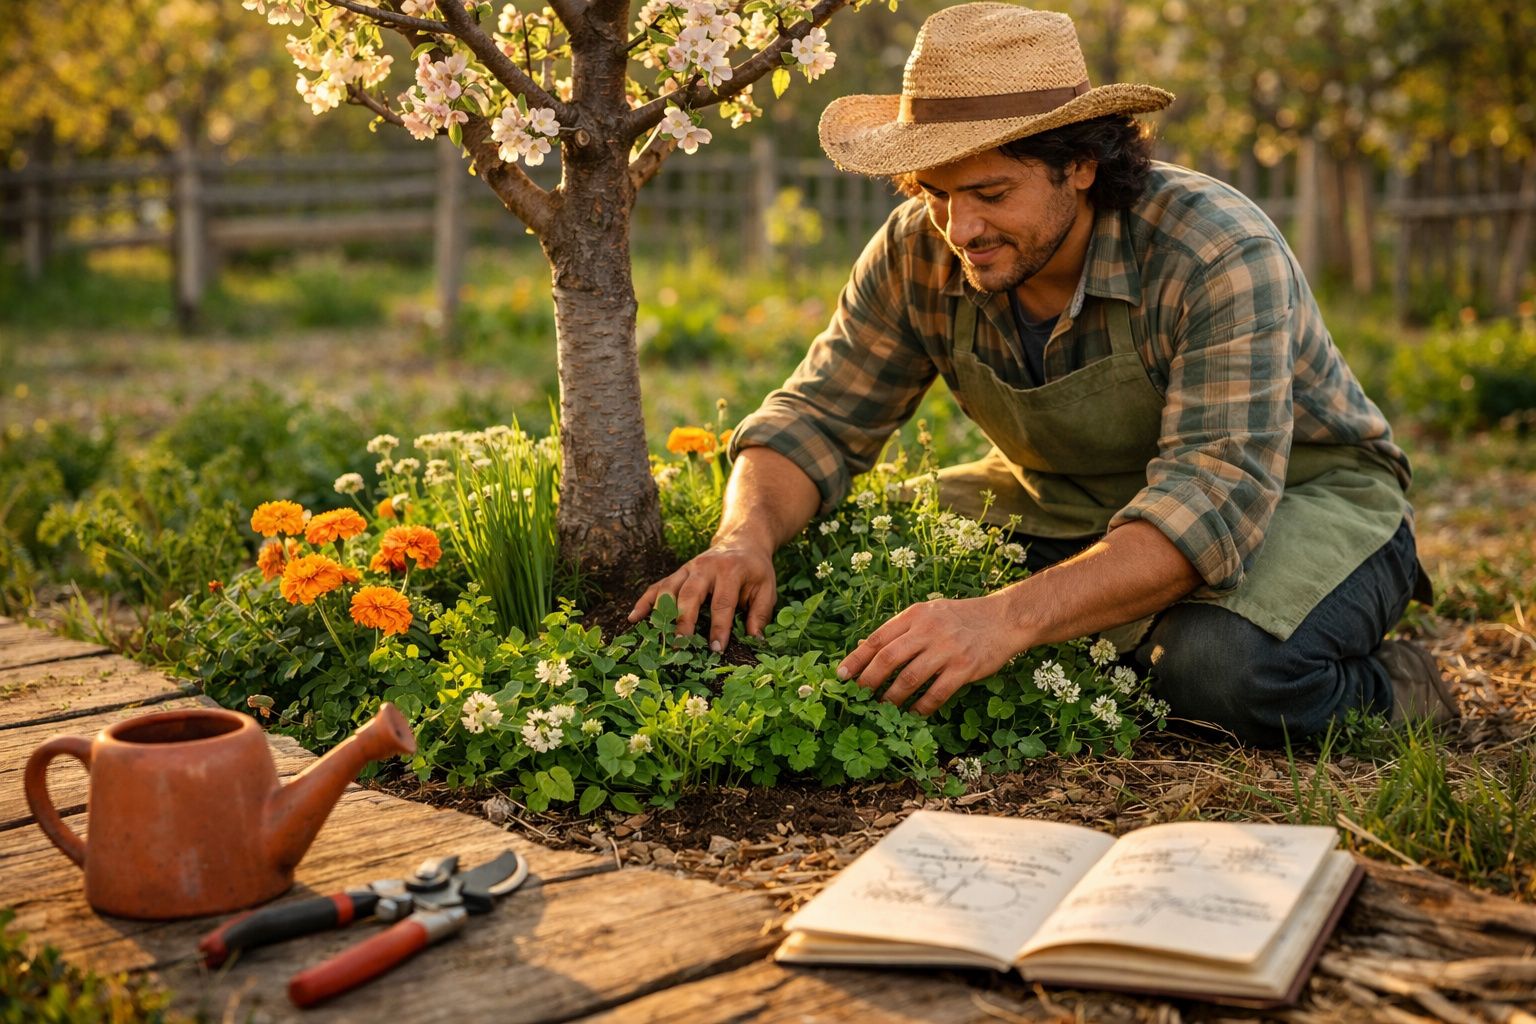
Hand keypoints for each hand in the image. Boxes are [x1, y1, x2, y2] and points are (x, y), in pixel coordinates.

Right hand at [627, 539, 777, 651]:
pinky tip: (634, 618)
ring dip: (660, 612)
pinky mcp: (677, 573)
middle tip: (680, 645)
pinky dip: (644, 602)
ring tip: (656, 636)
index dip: (719, 628)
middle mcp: (705, 567)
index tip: (716, 649)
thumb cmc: (755, 570)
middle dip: (683, 621)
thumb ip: (760, 614)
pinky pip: (657, 586)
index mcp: (730, 571)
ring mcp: (687, 568)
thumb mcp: (766, 588)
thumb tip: (755, 641)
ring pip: (668, 589)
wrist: (742, 541)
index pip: (722, 602)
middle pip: (689, 594)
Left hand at [836, 593, 1027, 715]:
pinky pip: (936, 693)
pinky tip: (913, 714)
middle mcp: (929, 630)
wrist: (1005, 618)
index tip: (840, 676)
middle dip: (868, 682)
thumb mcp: (928, 614)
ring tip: (882, 710)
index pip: (877, 639)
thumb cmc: (961, 618)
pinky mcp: (965, 668)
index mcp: (915, 615)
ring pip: (909, 679)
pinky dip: (921, 707)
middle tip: (857, 698)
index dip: (856, 659)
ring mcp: (947, 649)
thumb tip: (862, 647)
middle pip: (888, 659)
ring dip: (892, 699)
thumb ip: (899, 631)